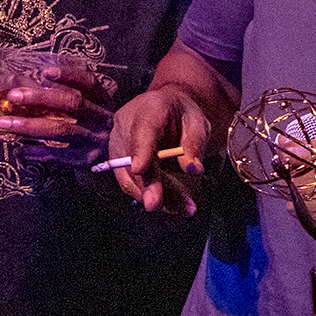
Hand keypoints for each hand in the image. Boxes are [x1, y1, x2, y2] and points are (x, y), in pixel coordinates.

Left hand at [0, 65, 116, 162]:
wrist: (117, 159)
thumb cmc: (90, 126)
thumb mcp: (82, 106)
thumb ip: (53, 93)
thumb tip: (16, 79)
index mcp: (102, 100)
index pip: (88, 83)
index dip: (69, 75)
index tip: (45, 72)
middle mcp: (101, 118)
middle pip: (72, 104)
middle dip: (40, 98)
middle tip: (13, 96)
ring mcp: (95, 140)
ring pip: (61, 129)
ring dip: (29, 126)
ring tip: (4, 123)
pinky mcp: (86, 160)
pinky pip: (58, 155)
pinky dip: (36, 152)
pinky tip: (19, 150)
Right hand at [109, 83, 212, 214]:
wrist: (166, 108)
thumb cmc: (183, 114)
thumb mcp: (197, 122)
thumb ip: (194, 143)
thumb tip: (192, 169)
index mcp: (149, 108)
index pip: (142, 130)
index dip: (140, 150)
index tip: (140, 168)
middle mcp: (126, 124)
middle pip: (131, 157)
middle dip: (144, 183)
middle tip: (155, 205)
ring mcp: (118, 141)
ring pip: (128, 173)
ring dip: (150, 194)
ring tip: (181, 207)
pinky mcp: (118, 158)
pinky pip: (130, 180)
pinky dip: (149, 194)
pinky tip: (171, 205)